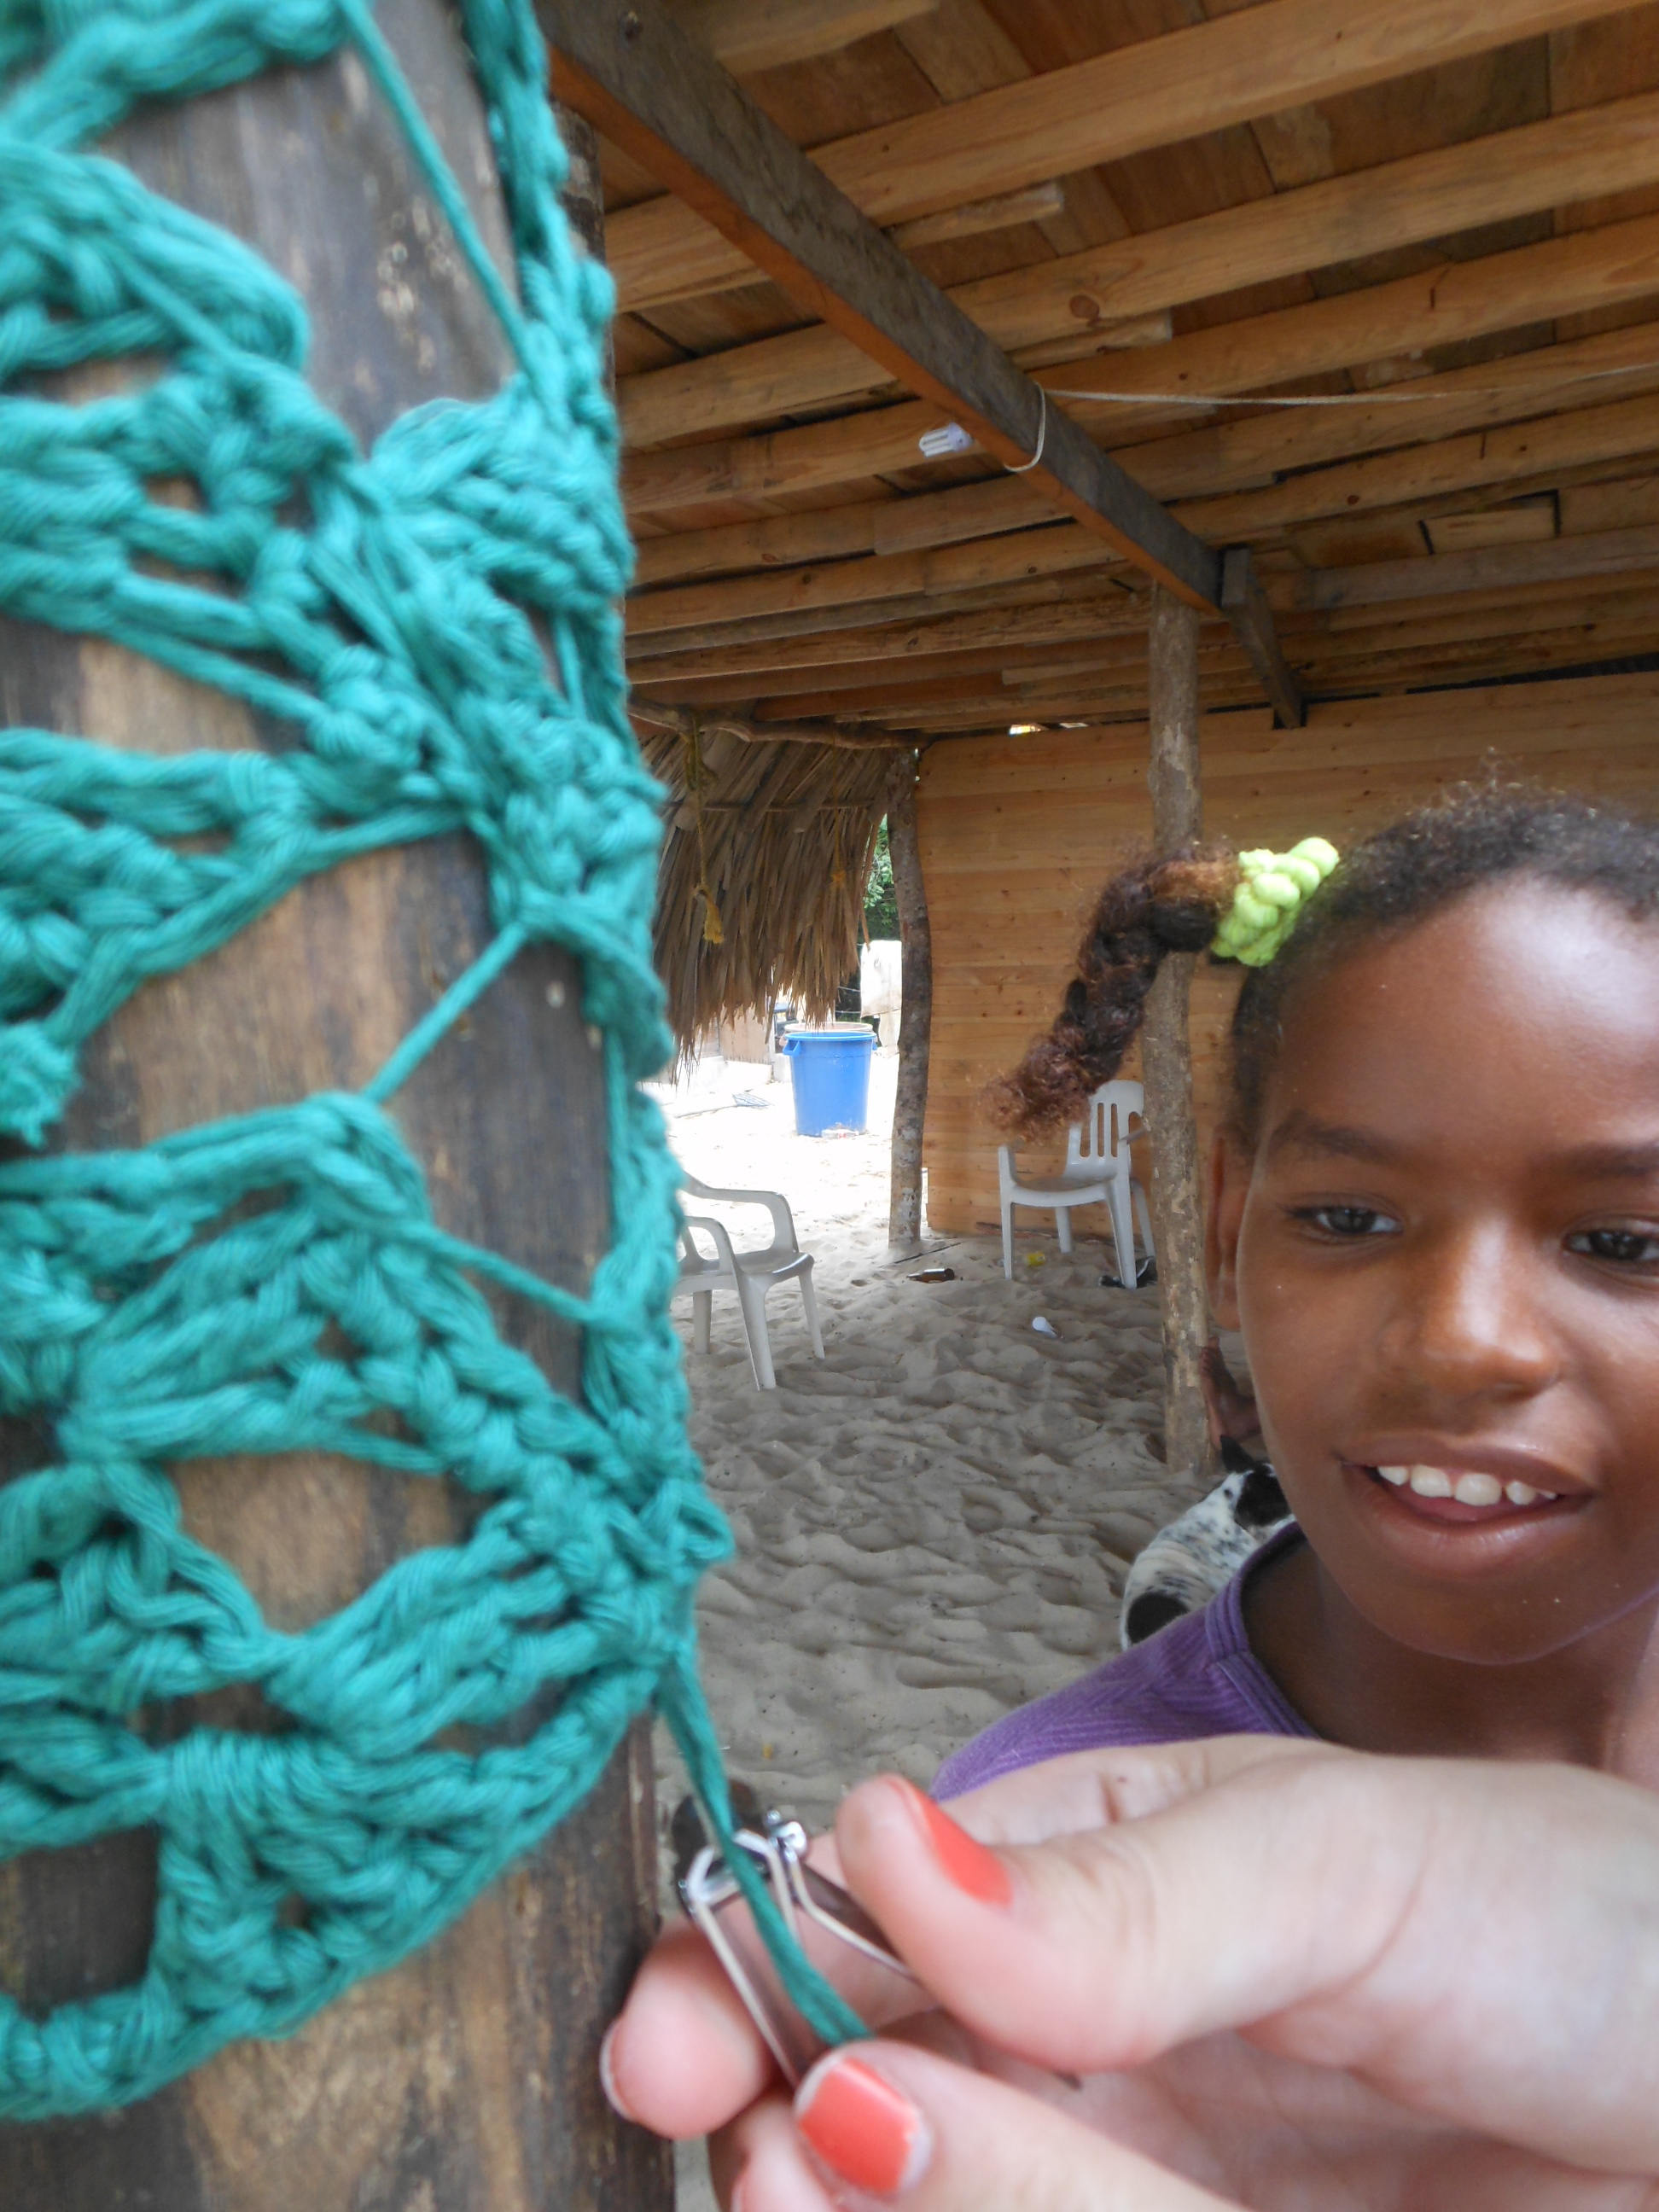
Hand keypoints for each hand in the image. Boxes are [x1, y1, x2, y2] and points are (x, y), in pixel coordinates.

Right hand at [606, 1738, 1658, 2208]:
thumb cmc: (1585, 1924)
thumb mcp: (1354, 1865)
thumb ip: (1126, 1896)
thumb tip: (873, 1846)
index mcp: (1089, 1890)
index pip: (861, 1913)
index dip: (747, 1971)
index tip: (683, 2042)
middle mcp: (1087, 2050)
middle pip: (869, 2091)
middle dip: (790, 2125)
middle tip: (774, 2156)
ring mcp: (1143, 2183)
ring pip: (954, 2195)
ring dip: (908, 2202)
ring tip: (849, 2183)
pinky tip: (995, 2201)